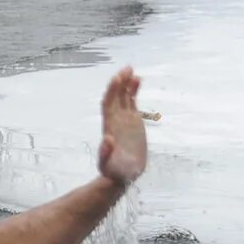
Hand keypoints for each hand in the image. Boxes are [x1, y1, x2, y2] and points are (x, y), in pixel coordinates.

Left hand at [96, 67, 146, 185]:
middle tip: (127, 68)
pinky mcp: (133, 122)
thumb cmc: (114, 172)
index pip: (109, 104)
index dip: (112, 91)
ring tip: (132, 70)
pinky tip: (138, 80)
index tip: (118, 78)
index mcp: (109, 127)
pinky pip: (132, 102)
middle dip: (119, 82)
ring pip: (123, 97)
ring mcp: (124, 120)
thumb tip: (105, 139)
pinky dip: (134, 91)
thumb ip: (105, 154)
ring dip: (126, 83)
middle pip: (115, 97)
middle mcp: (115, 120)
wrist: (122, 175)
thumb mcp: (108, 165)